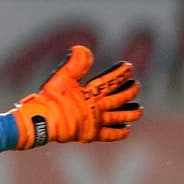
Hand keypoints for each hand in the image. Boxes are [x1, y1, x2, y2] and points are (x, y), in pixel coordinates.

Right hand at [10, 45, 141, 148]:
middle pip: (119, 99)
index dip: (121, 73)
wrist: (44, 121)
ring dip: (130, 113)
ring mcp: (96, 122)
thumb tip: (83, 48)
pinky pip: (110, 135)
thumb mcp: (62, 77)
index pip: (112, 81)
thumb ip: (75, 63)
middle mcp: (98, 108)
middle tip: (137, 86)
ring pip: (119, 117)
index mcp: (92, 93)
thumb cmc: (51, 99)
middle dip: (130, 92)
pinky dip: (119, 132)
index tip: (129, 67)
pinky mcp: (91, 134)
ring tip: (139, 110)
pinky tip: (126, 130)